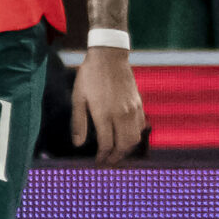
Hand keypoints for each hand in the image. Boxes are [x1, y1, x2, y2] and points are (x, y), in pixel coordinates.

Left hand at [71, 47, 145, 162]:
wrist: (109, 56)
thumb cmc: (89, 76)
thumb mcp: (78, 98)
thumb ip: (79, 123)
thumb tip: (78, 144)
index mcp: (104, 114)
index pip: (106, 145)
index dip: (102, 157)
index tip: (98, 163)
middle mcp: (121, 114)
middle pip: (123, 146)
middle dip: (115, 158)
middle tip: (107, 163)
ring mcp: (132, 109)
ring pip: (134, 139)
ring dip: (126, 149)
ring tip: (116, 153)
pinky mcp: (139, 104)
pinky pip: (140, 127)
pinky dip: (134, 136)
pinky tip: (125, 137)